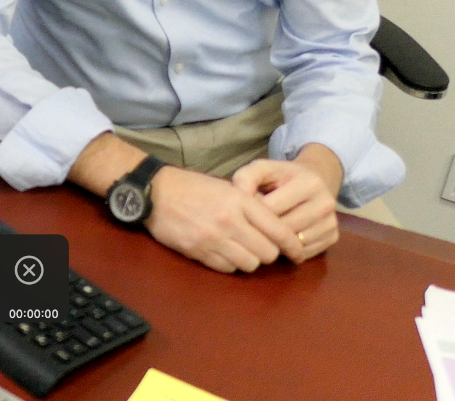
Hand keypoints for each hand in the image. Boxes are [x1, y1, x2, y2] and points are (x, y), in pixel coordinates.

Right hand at [143, 166, 306, 272]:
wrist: (155, 192)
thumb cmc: (192, 186)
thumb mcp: (226, 187)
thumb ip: (251, 206)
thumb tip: (276, 228)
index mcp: (240, 201)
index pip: (280, 231)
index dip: (294, 246)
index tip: (299, 253)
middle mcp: (230, 222)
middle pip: (268, 253)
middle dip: (269, 253)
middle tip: (264, 247)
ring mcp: (214, 239)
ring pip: (250, 264)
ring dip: (250, 259)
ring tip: (243, 249)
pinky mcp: (199, 252)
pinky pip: (228, 268)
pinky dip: (231, 263)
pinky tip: (225, 252)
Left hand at [232, 144, 342, 260]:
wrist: (315, 179)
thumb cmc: (281, 176)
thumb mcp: (263, 168)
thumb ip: (246, 177)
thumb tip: (238, 194)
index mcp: (309, 183)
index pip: (273, 209)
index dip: (253, 213)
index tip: (244, 212)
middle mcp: (326, 203)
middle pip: (285, 229)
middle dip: (264, 230)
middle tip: (252, 228)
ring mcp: (332, 222)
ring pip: (296, 244)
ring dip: (276, 243)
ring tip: (265, 233)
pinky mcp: (334, 237)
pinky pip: (306, 253)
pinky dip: (290, 251)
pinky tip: (280, 240)